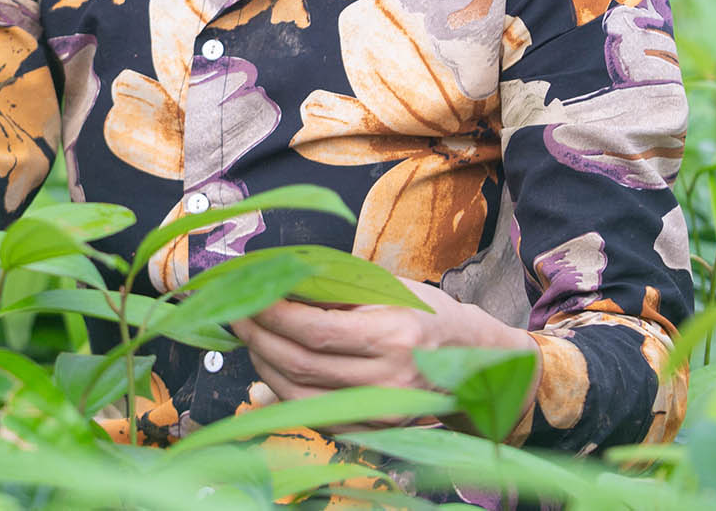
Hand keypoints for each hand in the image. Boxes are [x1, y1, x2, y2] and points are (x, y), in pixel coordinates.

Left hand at [230, 278, 539, 431]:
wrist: (477, 363)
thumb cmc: (428, 315)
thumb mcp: (388, 287)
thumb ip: (333, 287)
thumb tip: (277, 285)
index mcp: (394, 335)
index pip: (314, 329)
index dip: (272, 313)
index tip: (246, 294)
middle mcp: (390, 379)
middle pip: (302, 364)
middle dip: (258, 338)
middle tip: (237, 315)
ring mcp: (384, 412)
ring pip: (301, 397)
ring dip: (265, 366)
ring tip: (252, 339)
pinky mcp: (377, 431)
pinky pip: (316, 417)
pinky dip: (285, 395)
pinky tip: (272, 370)